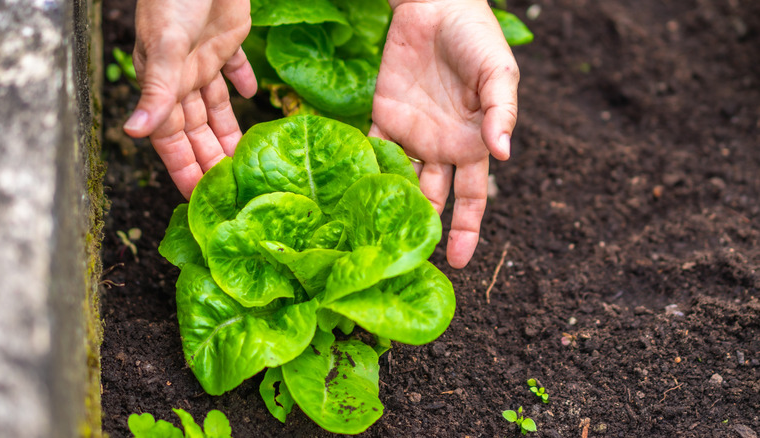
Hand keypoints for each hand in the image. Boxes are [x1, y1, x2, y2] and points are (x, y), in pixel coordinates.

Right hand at [123, 0, 256, 198]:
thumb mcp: (166, 47)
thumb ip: (156, 91)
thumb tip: (132, 133)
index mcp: (164, 83)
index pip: (172, 138)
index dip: (183, 168)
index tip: (195, 199)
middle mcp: (183, 76)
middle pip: (198, 129)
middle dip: (210, 159)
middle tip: (229, 191)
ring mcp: (205, 58)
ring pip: (217, 107)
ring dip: (229, 132)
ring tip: (246, 160)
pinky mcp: (226, 39)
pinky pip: (235, 69)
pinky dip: (244, 83)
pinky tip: (254, 98)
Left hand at [369, 0, 518, 268]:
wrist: (435, 5)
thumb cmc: (476, 39)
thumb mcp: (498, 74)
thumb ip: (502, 113)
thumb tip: (505, 154)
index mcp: (472, 144)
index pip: (471, 199)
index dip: (467, 231)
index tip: (460, 264)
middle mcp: (441, 148)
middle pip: (434, 200)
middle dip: (424, 232)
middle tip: (409, 265)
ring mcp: (411, 135)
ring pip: (401, 183)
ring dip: (391, 209)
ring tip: (378, 241)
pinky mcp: (383, 117)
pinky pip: (372, 150)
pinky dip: (365, 173)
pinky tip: (355, 200)